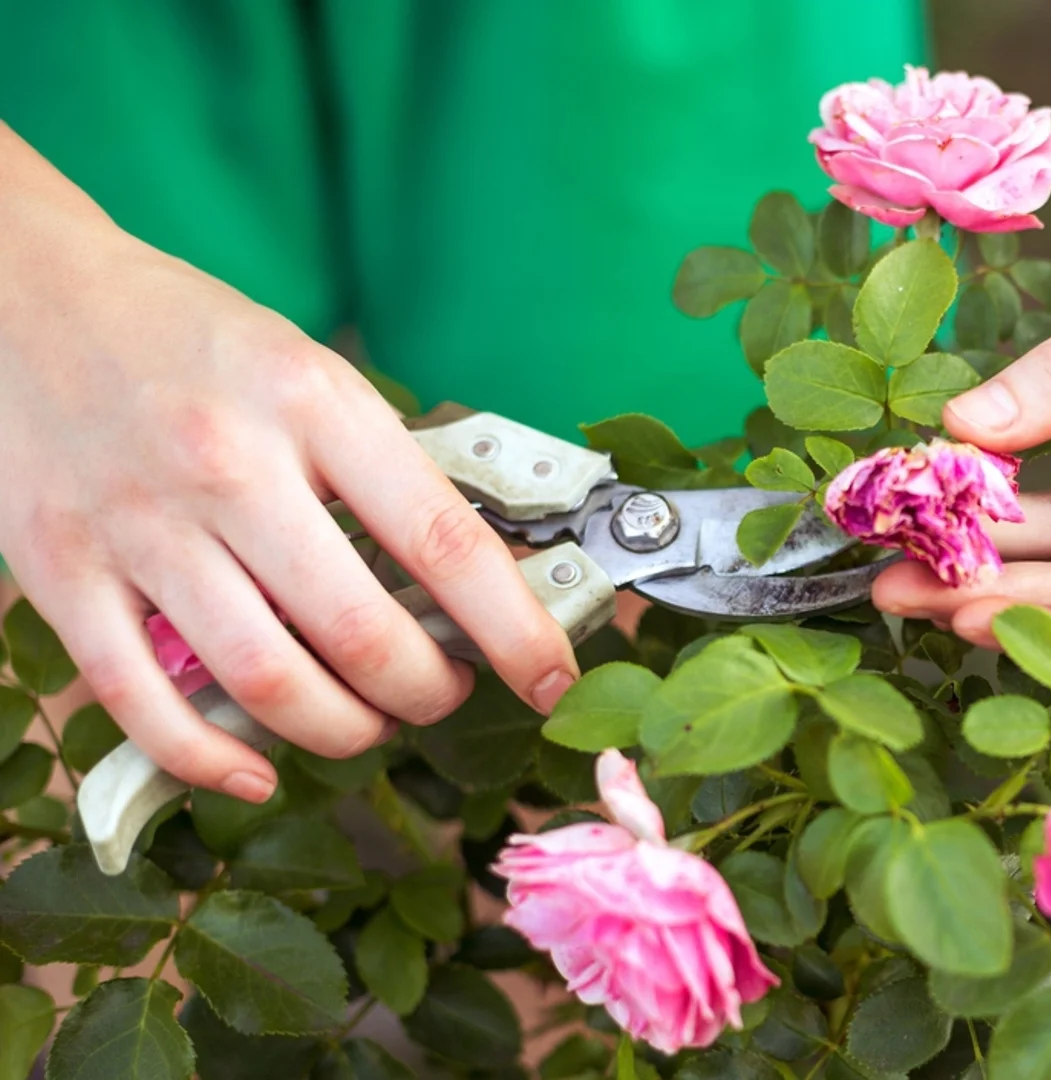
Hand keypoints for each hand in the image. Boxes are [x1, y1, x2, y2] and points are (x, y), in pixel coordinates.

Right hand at [0, 132, 578, 800]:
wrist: (29, 293)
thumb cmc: (193, 341)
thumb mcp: (312, 372)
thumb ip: (383, 467)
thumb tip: (479, 577)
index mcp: (314, 404)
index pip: (443, 541)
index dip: (513, 629)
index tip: (549, 676)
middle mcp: (229, 466)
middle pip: (361, 635)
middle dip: (428, 692)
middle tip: (446, 692)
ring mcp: (140, 525)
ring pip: (268, 683)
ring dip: (343, 732)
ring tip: (369, 721)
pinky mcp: (62, 571)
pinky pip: (144, 702)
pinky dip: (212, 760)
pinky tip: (257, 769)